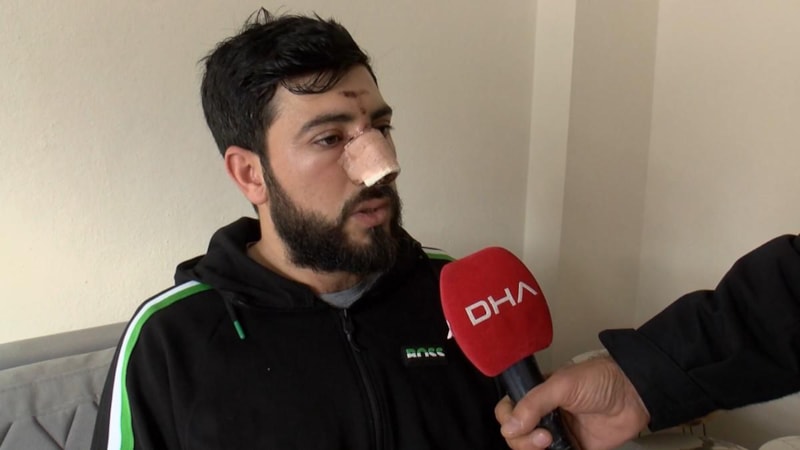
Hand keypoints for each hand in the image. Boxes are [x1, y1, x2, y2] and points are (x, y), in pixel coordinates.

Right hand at [495, 356, 649, 449]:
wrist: (634, 395)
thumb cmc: (600, 380)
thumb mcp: (562, 385)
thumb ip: (534, 404)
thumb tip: (509, 427)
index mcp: (536, 394)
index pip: (508, 410)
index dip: (508, 420)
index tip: (519, 424)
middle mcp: (544, 415)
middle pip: (516, 435)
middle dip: (523, 440)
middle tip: (544, 436)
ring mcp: (559, 433)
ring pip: (532, 449)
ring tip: (550, 443)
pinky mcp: (575, 448)